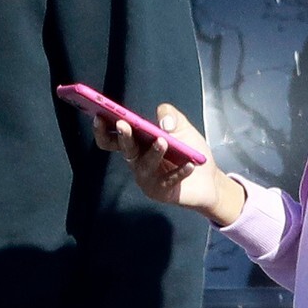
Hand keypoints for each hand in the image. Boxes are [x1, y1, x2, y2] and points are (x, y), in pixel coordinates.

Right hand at [91, 102, 245, 227]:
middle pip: (125, 149)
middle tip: (124, 125)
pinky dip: (179, 172)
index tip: (99, 116)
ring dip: (152, 153)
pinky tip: (190, 164)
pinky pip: (168, 180)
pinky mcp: (160, 192)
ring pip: (144, 165)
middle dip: (123, 136)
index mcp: (137, 143)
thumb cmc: (189, 151)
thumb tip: (163, 123)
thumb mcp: (182, 126)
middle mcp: (137, 161)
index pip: (113, 137)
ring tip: (162, 141)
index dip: (103, 129)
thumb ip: (171, 115)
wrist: (208, 179)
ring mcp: (147, 178)